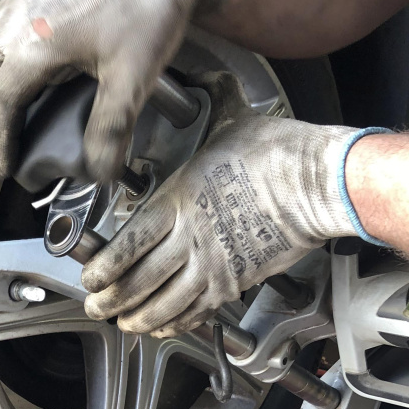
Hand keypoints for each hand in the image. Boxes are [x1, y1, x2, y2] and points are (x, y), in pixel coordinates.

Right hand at [0, 0, 242, 181]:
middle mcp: (21, 15)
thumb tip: (99, 173)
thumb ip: (110, 130)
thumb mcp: (132, 79)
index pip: (2, 102)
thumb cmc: (149, 7)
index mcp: (35, 43)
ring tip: (8, 98)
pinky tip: (26, 57)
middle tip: (5, 133)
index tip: (2, 168)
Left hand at [81, 111, 368, 335]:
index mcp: (179, 201)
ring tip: (122, 323)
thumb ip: (209, 109)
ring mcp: (213, 265)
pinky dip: (176, 322)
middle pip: (138, 282)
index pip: (128, 245)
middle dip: (110, 300)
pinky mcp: (236, 282)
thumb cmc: (279, 154)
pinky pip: (198, 312)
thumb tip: (205, 83)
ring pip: (164, 304)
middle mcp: (191, 239)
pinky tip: (162, 326)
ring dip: (137, 318)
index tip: (90, 276)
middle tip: (95, 306)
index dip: (103, 268)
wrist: (319, 185)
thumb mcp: (231, 124)